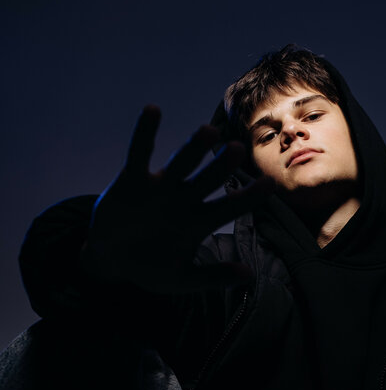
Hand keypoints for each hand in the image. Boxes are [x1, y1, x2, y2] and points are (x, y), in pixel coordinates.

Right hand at [81, 105, 272, 292]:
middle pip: (209, 179)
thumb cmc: (149, 267)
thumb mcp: (181, 279)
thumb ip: (213, 276)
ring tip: (209, 132)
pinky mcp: (132, 179)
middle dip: (222, 165)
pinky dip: (145, 133)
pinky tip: (152, 111)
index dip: (249, 196)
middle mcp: (184, 199)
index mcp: (199, 221)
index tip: (270, 184)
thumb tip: (249, 275)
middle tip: (238, 149)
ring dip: (194, 147)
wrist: (110, 261)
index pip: (230, 206)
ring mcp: (160, 187)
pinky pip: (140, 153)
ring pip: (181, 162)